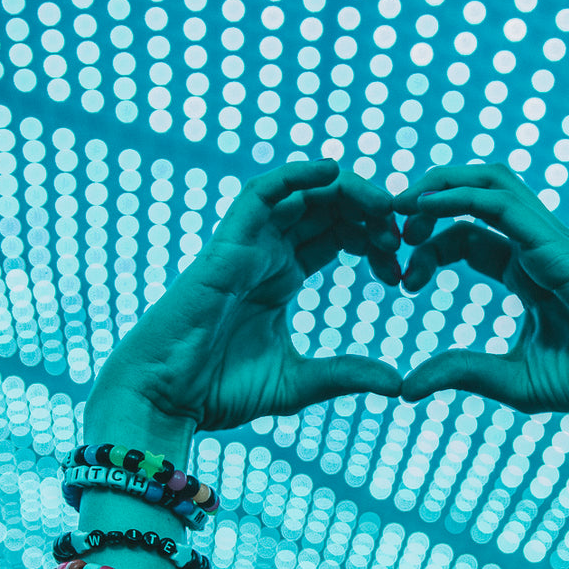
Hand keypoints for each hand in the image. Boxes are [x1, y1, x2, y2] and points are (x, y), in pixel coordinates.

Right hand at [90, 160, 403, 434]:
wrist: (167, 397)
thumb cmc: (219, 391)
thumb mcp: (299, 382)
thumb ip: (346, 374)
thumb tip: (398, 383)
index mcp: (281, 277)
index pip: (336, 235)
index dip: (374, 240)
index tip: (402, 271)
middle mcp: (265, 254)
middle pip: (325, 208)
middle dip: (369, 211)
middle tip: (402, 233)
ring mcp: (246, 246)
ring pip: (301, 193)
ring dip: (346, 191)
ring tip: (383, 206)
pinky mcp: (227, 245)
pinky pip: (261, 193)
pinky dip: (295, 174)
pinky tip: (333, 171)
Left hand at [386, 164, 568, 426]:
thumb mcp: (511, 380)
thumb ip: (461, 372)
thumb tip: (405, 388)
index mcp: (527, 272)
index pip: (467, 238)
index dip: (429, 249)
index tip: (402, 281)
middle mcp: (535, 247)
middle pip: (471, 199)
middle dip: (426, 205)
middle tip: (389, 231)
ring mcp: (547, 240)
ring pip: (487, 182)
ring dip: (439, 184)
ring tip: (399, 207)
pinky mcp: (554, 243)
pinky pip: (499, 202)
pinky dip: (457, 196)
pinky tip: (423, 207)